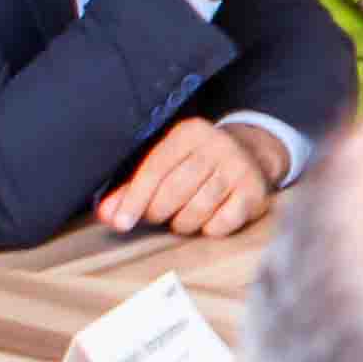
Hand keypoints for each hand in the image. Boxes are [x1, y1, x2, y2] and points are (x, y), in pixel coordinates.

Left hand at [100, 114, 280, 238]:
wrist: (251, 157)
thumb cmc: (196, 165)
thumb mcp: (166, 165)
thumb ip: (133, 189)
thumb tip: (106, 215)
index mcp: (190, 132)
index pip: (155, 169)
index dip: (134, 199)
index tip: (120, 223)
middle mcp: (218, 145)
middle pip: (175, 190)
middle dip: (158, 211)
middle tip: (156, 217)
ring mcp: (240, 168)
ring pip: (198, 209)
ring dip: (183, 223)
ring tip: (181, 220)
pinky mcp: (255, 192)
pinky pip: (222, 223)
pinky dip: (209, 229)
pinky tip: (208, 221)